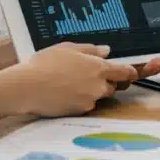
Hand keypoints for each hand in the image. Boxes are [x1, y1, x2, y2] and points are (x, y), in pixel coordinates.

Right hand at [0, 43, 138, 117]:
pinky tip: (65, 94)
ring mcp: (90, 99)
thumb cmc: (45, 64)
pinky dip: (80, 101)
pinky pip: (87, 106)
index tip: (131, 73)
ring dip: (93, 92)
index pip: (125, 71)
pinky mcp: (80, 111)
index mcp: (98, 66)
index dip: (129, 72)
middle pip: (113, 86)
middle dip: (105, 83)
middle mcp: (98, 84)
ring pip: (99, 96)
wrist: (27, 87)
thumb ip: (90, 49)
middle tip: (87, 77)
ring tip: (72, 85)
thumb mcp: (67, 48)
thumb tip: (106, 51)